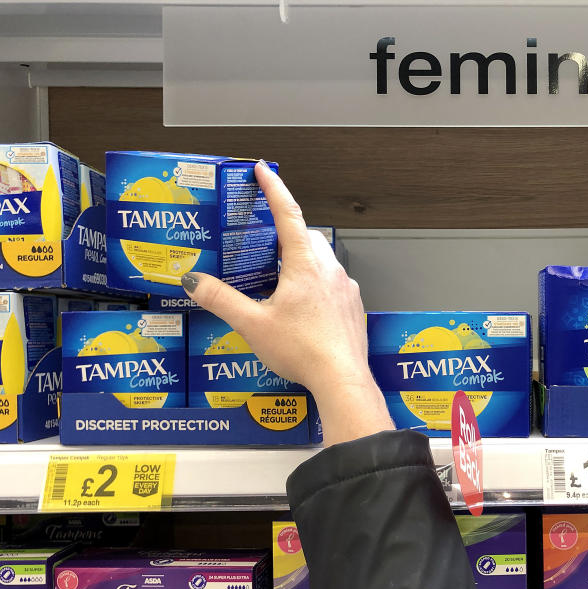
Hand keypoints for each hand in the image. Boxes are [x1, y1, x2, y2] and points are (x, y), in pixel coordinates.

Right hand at [181, 161, 393, 446]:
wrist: (342, 378)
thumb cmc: (300, 349)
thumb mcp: (253, 324)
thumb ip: (221, 300)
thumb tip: (192, 281)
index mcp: (305, 264)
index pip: (288, 214)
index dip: (273, 189)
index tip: (262, 170)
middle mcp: (330, 270)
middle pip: (309, 237)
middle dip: (289, 231)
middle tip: (266, 240)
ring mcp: (346, 289)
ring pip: (324, 261)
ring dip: (304, 260)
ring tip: (281, 278)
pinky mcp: (354, 308)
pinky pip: (335, 285)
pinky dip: (318, 285)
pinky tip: (305, 308)